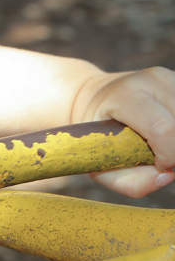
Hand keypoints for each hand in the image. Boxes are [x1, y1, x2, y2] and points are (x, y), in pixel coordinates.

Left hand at [77, 67, 174, 196]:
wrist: (93, 98)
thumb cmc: (97, 135)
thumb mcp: (100, 163)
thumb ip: (130, 182)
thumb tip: (167, 176)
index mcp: (126, 94)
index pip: (162, 128)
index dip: (168, 155)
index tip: (159, 165)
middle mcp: (152, 80)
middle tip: (161, 156)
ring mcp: (171, 78)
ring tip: (164, 143)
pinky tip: (170, 133)